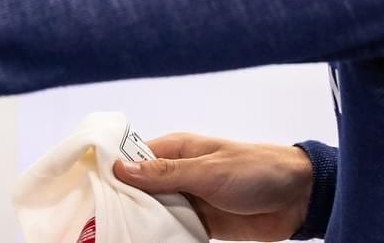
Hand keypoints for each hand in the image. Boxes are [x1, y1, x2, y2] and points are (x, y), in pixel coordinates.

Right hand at [113, 132, 312, 240]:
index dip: (110, 172)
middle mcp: (177, 174)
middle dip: (120, 204)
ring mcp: (189, 200)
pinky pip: (173, 231)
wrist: (298, 198)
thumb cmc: (255, 170)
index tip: (84, 188)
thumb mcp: (209, 170)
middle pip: (138, 190)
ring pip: (154, 213)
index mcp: (176, 150)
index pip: (132, 159)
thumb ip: (167, 173)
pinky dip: (161, 238)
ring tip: (112, 236)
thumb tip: (121, 169)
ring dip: (140, 224)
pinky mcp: (201, 224)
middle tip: (93, 223)